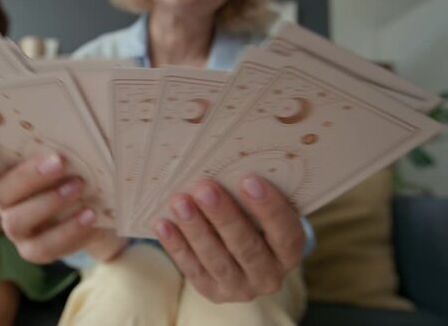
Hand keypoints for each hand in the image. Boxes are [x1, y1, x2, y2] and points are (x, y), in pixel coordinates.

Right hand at [0, 140, 126, 263]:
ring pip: (16, 221)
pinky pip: (44, 247)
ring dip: (49, 203)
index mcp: (3, 173)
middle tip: (59, 161)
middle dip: (27, 177)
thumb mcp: (71, 155)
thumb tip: (71, 124)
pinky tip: (90, 215)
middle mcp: (5, 201)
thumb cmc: (78, 171)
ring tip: (78, 186)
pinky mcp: (34, 250)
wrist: (101, 212)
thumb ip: (58, 144)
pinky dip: (68, 232)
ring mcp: (17, 228)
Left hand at [154, 177, 304, 302]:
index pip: (285, 232)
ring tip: (179, 202)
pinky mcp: (212, 292)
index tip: (248, 179)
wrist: (242, 254)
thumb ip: (253, 194)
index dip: (268, 207)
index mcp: (289, 252)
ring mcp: (240, 288)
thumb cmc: (254, 218)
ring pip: (217, 260)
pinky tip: (163, 223)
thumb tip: (227, 158)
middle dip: (224, 216)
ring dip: (196, 229)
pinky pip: (192, 269)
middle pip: (247, 247)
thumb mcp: (263, 208)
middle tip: (204, 188)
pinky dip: (177, 246)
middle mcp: (269, 276)